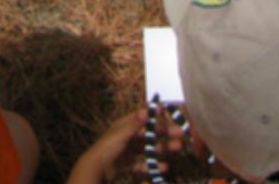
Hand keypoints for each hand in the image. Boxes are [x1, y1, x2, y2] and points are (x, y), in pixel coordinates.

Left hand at [69, 110, 184, 183]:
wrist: (96, 170)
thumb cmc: (108, 148)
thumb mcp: (121, 134)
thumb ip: (135, 124)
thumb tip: (148, 109)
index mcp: (126, 125)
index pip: (145, 118)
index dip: (157, 116)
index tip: (171, 115)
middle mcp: (129, 136)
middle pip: (150, 133)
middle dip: (166, 133)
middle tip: (181, 135)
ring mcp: (130, 150)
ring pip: (150, 147)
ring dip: (163, 148)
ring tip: (177, 149)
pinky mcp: (129, 164)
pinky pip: (144, 163)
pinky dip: (154, 164)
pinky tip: (164, 167)